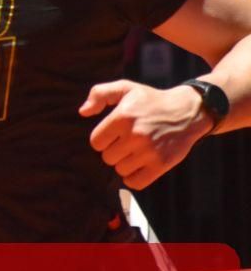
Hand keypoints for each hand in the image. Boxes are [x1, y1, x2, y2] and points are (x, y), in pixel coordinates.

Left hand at [80, 79, 212, 189]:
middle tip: (128, 141)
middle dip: (114, 150)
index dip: (103, 139)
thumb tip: (83, 112)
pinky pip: (135, 182)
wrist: (187, 111)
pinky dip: (134, 178)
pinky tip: (139, 166)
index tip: (114, 133)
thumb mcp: (125, 88)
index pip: (96, 142)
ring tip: (136, 151)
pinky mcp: (162, 164)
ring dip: (125, 163)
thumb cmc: (150, 101)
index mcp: (122, 116)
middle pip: (107, 157)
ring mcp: (149, 151)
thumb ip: (99, 94)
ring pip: (120, 170)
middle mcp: (135, 134)